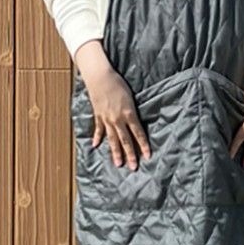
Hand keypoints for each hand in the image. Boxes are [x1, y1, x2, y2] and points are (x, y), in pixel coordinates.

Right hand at [74, 40, 150, 169]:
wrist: (100, 77)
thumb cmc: (118, 83)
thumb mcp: (131, 97)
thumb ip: (133, 111)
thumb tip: (136, 121)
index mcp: (129, 113)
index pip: (138, 133)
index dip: (143, 145)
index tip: (147, 156)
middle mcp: (118, 119)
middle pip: (126, 140)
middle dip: (130, 155)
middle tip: (134, 167)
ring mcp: (107, 119)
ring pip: (112, 139)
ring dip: (116, 152)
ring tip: (118, 164)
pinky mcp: (98, 116)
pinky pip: (99, 129)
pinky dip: (97, 138)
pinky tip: (96, 146)